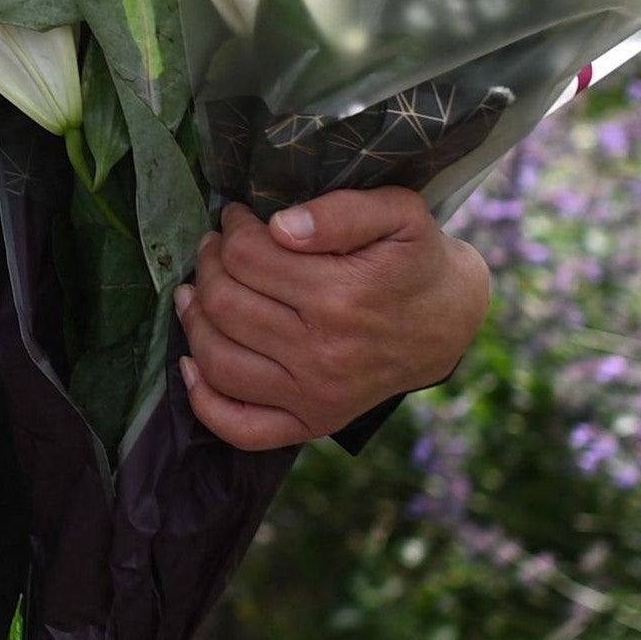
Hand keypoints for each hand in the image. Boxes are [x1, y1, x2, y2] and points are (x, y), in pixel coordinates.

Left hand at [177, 189, 490, 452]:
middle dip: (209, 265)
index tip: (236, 216)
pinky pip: (240, 428)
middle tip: (215, 247)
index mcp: (341, 298)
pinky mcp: (312, 424)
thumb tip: (280, 226)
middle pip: (225, 304)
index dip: (232, 230)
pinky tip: (191, 363)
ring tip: (196, 291)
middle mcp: (323, 354)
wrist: (449, 323)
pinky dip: (203, 400)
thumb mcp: (400, 214)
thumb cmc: (416, 260)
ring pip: (218, 360)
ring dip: (193, 320)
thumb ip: (342, 211)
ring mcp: (316, 397)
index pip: (247, 257)